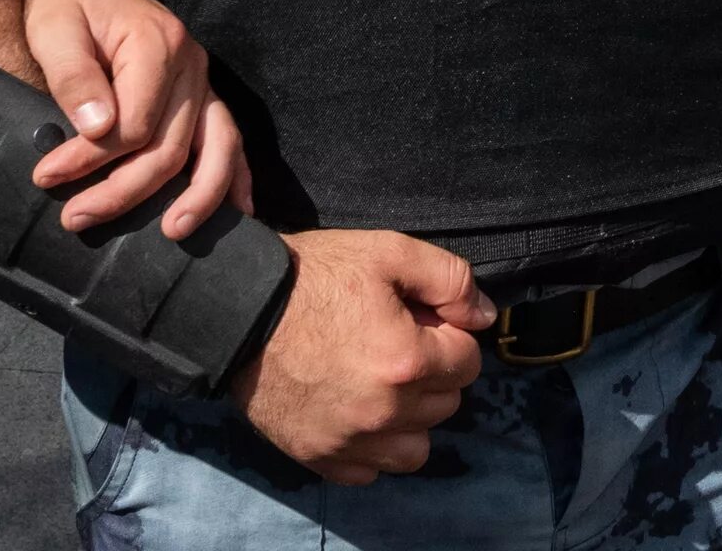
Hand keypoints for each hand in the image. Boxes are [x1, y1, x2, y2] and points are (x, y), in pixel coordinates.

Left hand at [19, 0, 249, 237]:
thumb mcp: (54, 31)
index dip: (90, 160)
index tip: (45, 175)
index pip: (134, 125)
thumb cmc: (63, 4)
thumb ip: (75, 79)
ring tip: (175, 233)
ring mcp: (202, 78)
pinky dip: (235, 174)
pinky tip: (239, 209)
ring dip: (200, 196)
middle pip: (170, 146)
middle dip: (125, 191)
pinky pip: (228, 136)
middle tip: (74, 218)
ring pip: (216, 147)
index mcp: (157, 43)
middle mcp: (191, 63)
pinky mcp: (200, 92)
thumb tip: (98, 130)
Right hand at [227, 230, 490, 482]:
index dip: (447, 334)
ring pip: (415, 447)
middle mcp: (385, 412)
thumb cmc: (313, 275)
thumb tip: (483, 316)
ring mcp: (351, 441)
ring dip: (409, 418)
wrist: (238, 309)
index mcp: (407, 361)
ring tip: (380, 383)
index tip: (418, 320)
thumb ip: (449, 279)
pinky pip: (371, 469)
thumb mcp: (387, 252)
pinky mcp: (321, 457)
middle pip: (446, 403)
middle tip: (394, 342)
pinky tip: (353, 408)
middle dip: (432, 372)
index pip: (468, 361)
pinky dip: (371, 446)